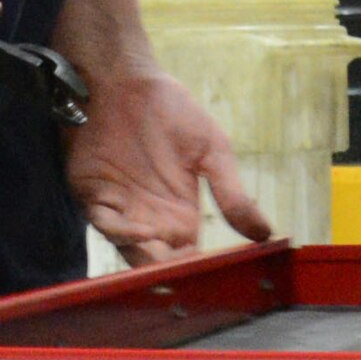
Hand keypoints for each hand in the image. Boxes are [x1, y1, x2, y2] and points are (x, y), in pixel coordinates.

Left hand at [66, 65, 271, 264]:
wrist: (126, 81)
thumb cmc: (172, 110)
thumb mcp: (212, 149)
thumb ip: (232, 192)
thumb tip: (266, 233)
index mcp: (181, 214)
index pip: (191, 257)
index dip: (200, 270)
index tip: (213, 276)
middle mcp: (150, 220)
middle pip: (160, 262)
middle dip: (170, 274)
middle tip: (185, 278)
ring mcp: (120, 211)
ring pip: (131, 251)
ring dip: (145, 261)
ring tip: (163, 263)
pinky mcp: (94, 197)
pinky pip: (105, 224)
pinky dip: (119, 233)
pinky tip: (137, 231)